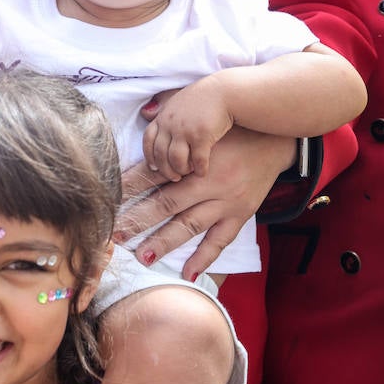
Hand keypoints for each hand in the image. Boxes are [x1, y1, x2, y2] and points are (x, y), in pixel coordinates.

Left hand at [119, 122, 295, 277]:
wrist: (275, 137)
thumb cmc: (234, 127)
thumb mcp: (204, 120)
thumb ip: (174, 115)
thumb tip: (145, 110)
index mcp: (193, 158)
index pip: (154, 174)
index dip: (130, 186)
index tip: (108, 198)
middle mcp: (207, 182)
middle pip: (166, 203)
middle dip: (139, 220)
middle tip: (114, 235)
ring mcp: (225, 201)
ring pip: (189, 225)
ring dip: (164, 242)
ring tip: (142, 257)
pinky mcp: (241, 214)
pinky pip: (220, 240)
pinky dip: (205, 258)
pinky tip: (188, 273)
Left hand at [142, 77, 233, 179]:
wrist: (225, 92)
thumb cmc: (202, 98)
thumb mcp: (177, 100)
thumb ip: (161, 109)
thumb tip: (144, 113)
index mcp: (163, 116)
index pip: (148, 140)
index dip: (149, 156)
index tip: (154, 167)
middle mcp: (171, 123)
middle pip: (160, 153)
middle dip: (165, 169)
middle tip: (174, 177)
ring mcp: (185, 130)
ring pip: (176, 159)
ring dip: (181, 170)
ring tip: (187, 173)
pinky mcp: (202, 135)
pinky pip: (197, 160)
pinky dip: (199, 169)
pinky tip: (202, 172)